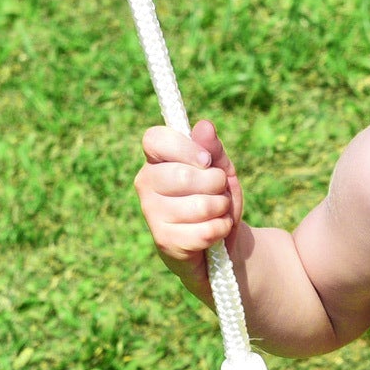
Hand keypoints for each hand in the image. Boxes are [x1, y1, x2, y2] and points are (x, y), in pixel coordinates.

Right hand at [135, 119, 242, 285]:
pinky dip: (220, 230)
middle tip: (219, 191)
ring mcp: (151, 213)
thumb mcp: (221, 170)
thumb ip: (213, 149)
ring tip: (217, 212)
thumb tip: (205, 126)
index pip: (155, 139)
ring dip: (221, 209)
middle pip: (183, 175)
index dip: (186, 148)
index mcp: (156, 160)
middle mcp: (146, 183)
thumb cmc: (217, 200)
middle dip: (216, 183)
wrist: (223, 243)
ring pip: (199, 206)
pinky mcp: (164, 241)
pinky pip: (204, 231)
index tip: (207, 161)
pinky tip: (215, 232)